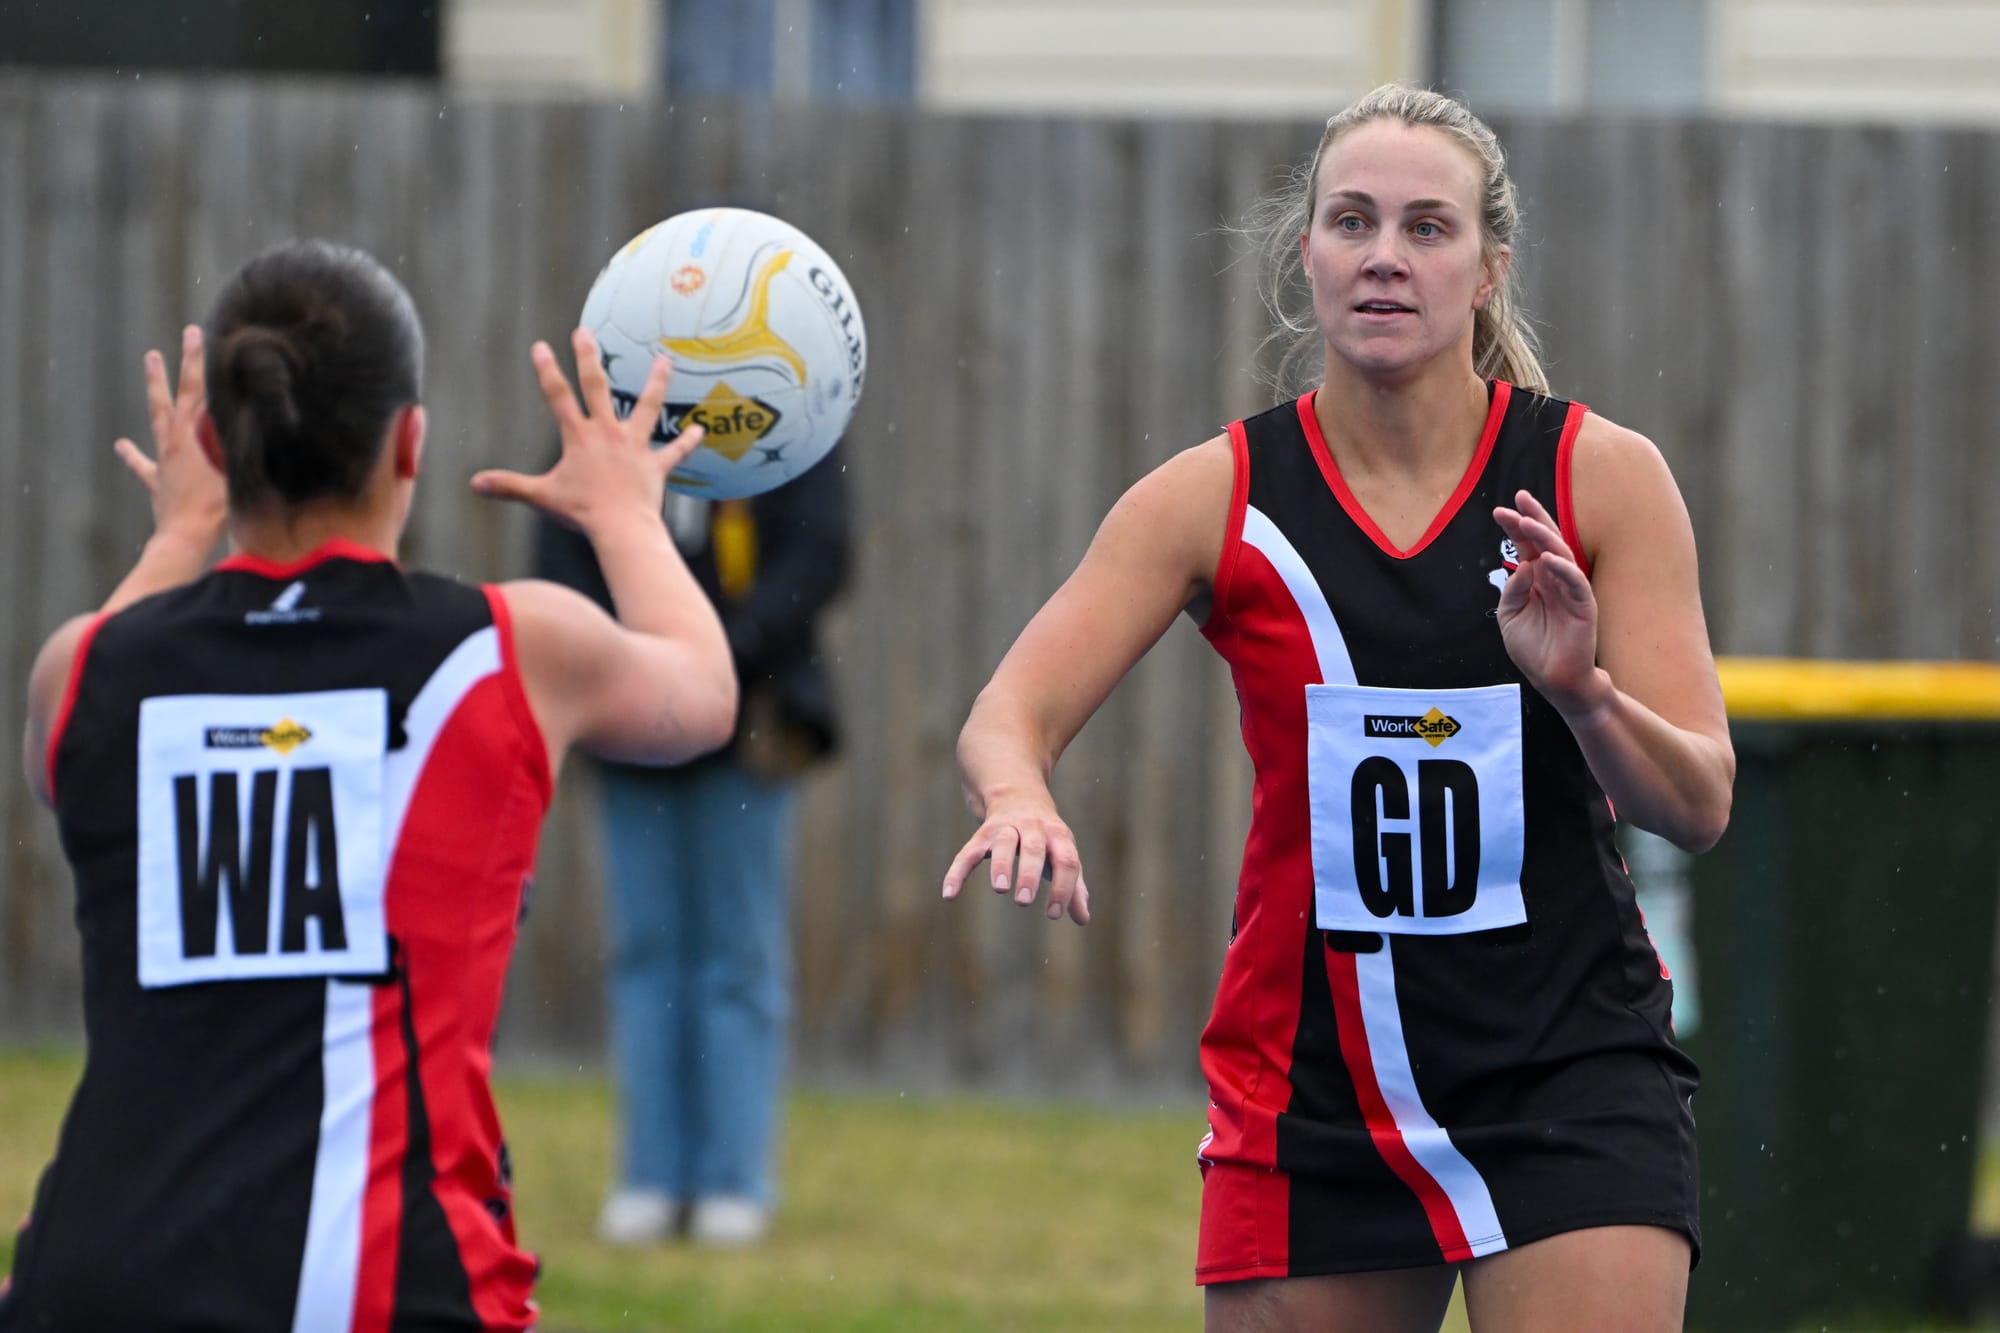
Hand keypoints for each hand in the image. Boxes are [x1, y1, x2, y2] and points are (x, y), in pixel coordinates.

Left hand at [114, 325, 226, 547]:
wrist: (184, 539)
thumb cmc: (215, 512)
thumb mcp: (237, 475)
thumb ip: (245, 448)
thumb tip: (257, 421)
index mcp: (190, 440)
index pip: (196, 393)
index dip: (197, 362)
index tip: (197, 334)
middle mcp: (173, 445)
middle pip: (172, 399)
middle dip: (174, 368)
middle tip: (171, 341)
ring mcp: (162, 462)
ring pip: (157, 420)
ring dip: (155, 391)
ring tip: (150, 363)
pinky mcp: (158, 483)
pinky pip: (143, 464)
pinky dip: (132, 454)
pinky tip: (121, 444)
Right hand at [470, 329, 703, 533]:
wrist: (621, 528)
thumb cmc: (581, 513)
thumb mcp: (541, 497)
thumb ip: (508, 486)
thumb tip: (474, 484)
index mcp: (579, 437)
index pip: (557, 397)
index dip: (546, 370)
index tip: (540, 345)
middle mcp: (608, 434)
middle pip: (597, 388)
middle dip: (588, 358)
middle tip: (585, 332)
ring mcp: (635, 447)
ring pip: (646, 407)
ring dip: (655, 383)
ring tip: (664, 360)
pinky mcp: (656, 466)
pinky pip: (675, 452)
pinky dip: (687, 442)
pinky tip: (700, 430)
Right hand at [942, 794, 1090, 925]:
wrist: (1017, 795)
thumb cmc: (1046, 837)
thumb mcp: (1063, 855)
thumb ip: (1074, 887)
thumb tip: (1083, 920)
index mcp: (1058, 836)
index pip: (1066, 861)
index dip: (1062, 887)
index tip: (1053, 914)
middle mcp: (1034, 828)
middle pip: (1034, 848)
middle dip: (1029, 874)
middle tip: (1024, 901)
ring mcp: (1006, 829)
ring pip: (1004, 843)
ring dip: (1001, 865)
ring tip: (1000, 888)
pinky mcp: (983, 834)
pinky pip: (968, 853)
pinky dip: (957, 872)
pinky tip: (949, 895)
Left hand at [1492, 489, 1607, 718]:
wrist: (1553, 679)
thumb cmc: (1533, 649)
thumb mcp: (1510, 617)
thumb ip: (1512, 590)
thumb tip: (1522, 566)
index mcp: (1537, 579)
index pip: (1528, 546)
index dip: (1517, 527)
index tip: (1500, 510)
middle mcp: (1555, 579)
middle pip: (1547, 541)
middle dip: (1534, 518)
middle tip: (1520, 498)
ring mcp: (1571, 590)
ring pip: (1561, 555)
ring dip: (1545, 537)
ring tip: (1528, 522)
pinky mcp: (1584, 606)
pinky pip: (1575, 582)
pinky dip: (1563, 569)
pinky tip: (1548, 558)